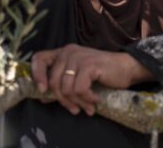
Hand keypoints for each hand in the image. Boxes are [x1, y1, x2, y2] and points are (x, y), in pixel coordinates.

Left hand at [31, 44, 153, 115]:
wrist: (126, 68)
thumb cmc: (102, 74)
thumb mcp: (78, 77)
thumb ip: (61, 84)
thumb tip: (43, 98)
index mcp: (63, 52)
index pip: (39, 58)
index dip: (37, 75)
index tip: (43, 92)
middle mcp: (68, 52)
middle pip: (53, 81)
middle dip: (64, 100)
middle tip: (75, 110)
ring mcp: (78, 57)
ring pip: (66, 88)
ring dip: (78, 102)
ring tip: (88, 107)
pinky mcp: (89, 65)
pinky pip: (79, 89)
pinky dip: (87, 99)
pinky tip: (95, 100)